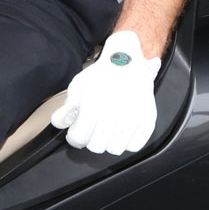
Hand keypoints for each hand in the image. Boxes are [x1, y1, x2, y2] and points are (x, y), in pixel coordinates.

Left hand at [50, 29, 161, 154]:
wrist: (128, 60)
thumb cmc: (101, 74)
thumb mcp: (78, 85)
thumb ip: (67, 107)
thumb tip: (60, 124)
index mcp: (94, 107)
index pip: (79, 140)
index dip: (74, 138)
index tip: (78, 132)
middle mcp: (115, 115)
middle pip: (96, 147)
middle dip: (91, 139)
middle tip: (94, 127)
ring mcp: (133, 119)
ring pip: (115, 149)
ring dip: (109, 142)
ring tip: (109, 129)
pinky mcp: (148, 120)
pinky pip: (135, 146)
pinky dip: (128, 141)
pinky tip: (123, 130)